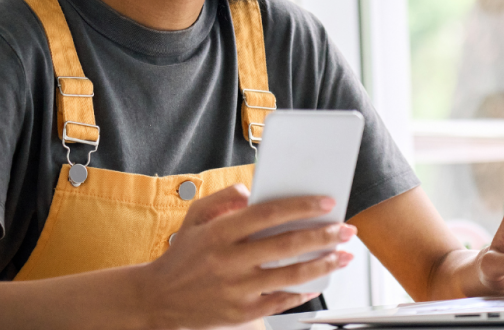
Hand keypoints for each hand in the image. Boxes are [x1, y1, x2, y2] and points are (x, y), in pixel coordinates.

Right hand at [140, 184, 355, 328]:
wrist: (157, 298)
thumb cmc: (183, 255)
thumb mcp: (195, 217)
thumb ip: (224, 197)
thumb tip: (254, 190)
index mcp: (219, 233)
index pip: (268, 214)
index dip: (301, 207)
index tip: (326, 203)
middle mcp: (229, 261)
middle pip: (286, 245)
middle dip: (323, 235)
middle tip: (346, 229)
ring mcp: (236, 289)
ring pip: (290, 275)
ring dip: (323, 264)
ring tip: (344, 256)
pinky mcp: (240, 313)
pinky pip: (279, 302)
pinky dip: (302, 292)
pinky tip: (318, 282)